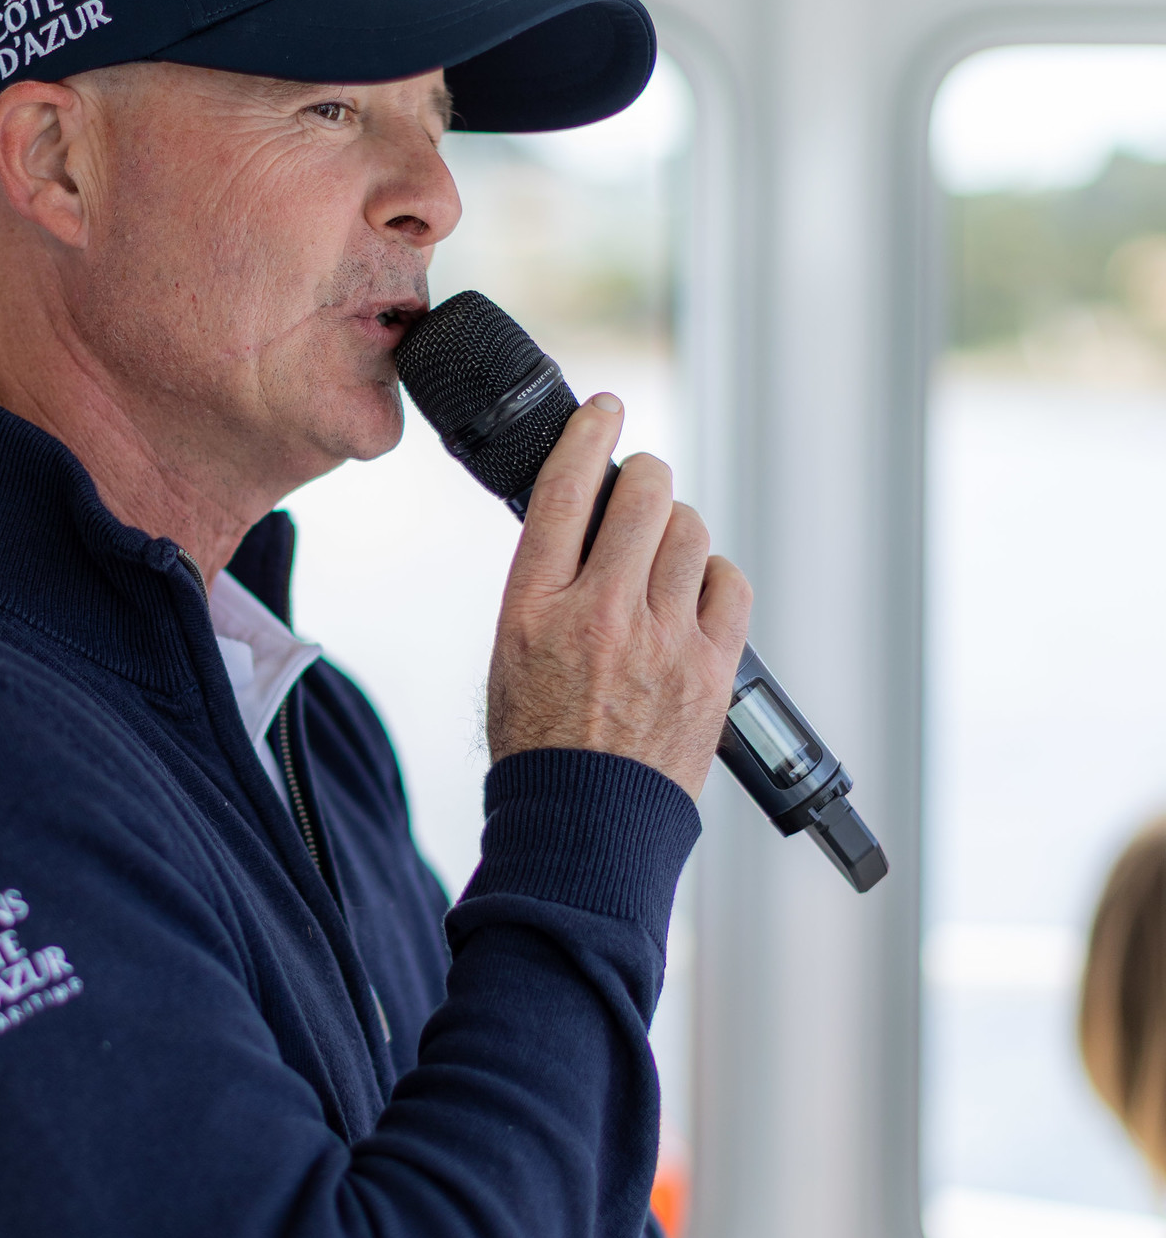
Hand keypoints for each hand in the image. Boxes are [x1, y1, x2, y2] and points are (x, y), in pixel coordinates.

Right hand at [486, 398, 751, 799]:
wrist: (584, 827)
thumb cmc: (541, 746)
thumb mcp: (509, 654)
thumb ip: (545, 584)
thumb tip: (585, 518)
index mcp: (533, 609)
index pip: (567, 491)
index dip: (591, 434)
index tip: (607, 410)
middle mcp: (599, 615)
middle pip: (644, 496)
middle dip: (647, 479)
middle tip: (641, 492)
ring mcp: (662, 641)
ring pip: (691, 532)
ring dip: (678, 531)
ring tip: (662, 560)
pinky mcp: (711, 669)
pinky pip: (728, 584)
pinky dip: (714, 578)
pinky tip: (694, 597)